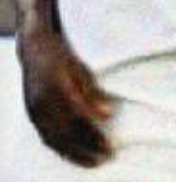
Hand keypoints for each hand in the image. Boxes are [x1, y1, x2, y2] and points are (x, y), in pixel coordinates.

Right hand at [17, 29, 112, 165]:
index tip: (109, 145)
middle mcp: (42, 100)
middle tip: (105, 157)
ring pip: (53, 138)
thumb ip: (93, 92)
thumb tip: (108, 114)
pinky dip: (59, 148)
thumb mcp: (82, 68)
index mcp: (57, 86)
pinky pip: (45, 136)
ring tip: (92, 162)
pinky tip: (72, 154)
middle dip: (86, 147)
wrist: (33, 48)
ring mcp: (34, 109)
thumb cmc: (63, 56)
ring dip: (73, 153)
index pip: (79, 116)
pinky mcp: (31, 114)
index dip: (94, 133)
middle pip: (66, 132)